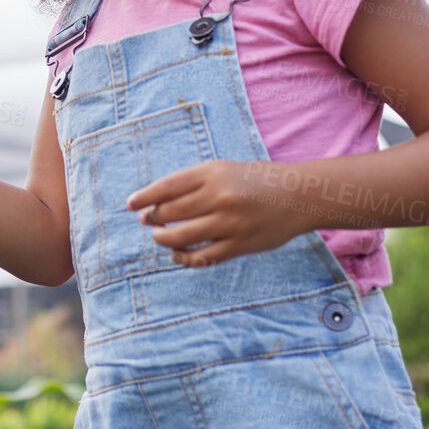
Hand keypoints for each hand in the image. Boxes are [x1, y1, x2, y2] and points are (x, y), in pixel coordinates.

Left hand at [125, 158, 313, 267]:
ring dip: (163, 239)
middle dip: (152, 219)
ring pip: (181, 237)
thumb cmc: (254, 180)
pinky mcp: (240, 245)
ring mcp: (230, 223)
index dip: (145, 197)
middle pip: (170, 213)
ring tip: (159, 237)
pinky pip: (203, 257)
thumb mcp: (223, 169)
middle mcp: (219, 197)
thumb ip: (193, 183)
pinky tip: (177, 255)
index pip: (167, 187)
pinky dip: (184, 259)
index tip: (131, 204)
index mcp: (212, 173)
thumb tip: (155, 200)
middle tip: (148, 220)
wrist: (298, 195)